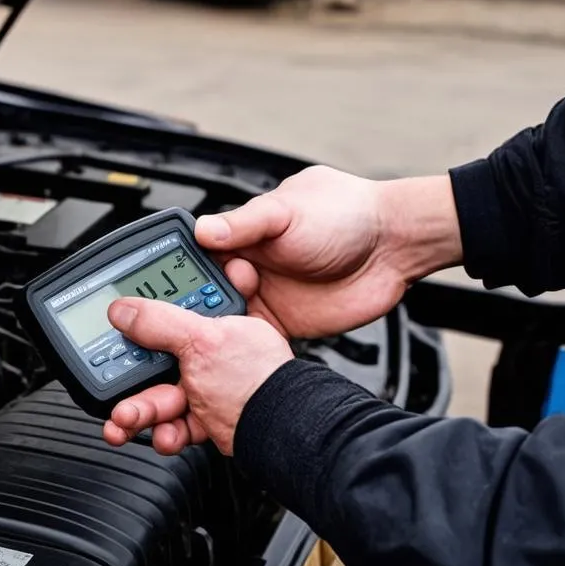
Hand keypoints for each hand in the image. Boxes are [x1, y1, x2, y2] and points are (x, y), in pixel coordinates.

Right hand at [101, 298, 292, 455]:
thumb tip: (123, 309)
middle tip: (115, 393)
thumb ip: (159, 322)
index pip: (166, 314)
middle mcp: (212, 352)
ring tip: (125, 421)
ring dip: (139, 412)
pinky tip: (163, 436)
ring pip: (161, 398)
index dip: (137, 326)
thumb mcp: (201, 341)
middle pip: (156, 363)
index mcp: (214, 322)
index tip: (114, 338)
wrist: (281, 434)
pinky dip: (165, 433)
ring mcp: (210, 387)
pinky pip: (176, 425)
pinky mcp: (210, 418)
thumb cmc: (256, 381)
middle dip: (129, 382)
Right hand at [195, 167, 461, 338]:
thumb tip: (202, 229)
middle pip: (202, 293)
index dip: (180, 273)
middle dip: (194, 307)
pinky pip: (251, 342)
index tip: (171, 289)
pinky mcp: (282, 326)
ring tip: (211, 336)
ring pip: (223, 320)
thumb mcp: (287, 212)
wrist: (393, 246)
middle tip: (193, 319)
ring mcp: (264, 297)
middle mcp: (248, 266)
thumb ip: (244, 224)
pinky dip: (240, 350)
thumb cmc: (345, 213)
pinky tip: (232, 352)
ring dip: (216, 329)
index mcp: (241, 234)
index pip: (195, 255)